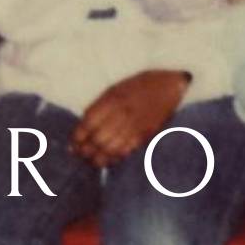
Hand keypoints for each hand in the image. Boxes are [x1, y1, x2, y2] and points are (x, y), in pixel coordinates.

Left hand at [70, 70, 189, 166]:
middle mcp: (122, 114)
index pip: (89, 123)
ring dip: (99, 157)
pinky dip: (115, 157)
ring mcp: (135, 126)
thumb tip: (84, 126)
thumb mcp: (115, 90)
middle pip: (98, 139)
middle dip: (86, 150)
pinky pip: (127, 151)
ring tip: (92, 160)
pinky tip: (109, 159)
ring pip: (111, 149)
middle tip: (81, 154)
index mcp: (112, 100)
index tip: (74, 142)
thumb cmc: (140, 85)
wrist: (170, 85)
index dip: (78, 136)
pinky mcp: (145, 134)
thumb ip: (100, 107)